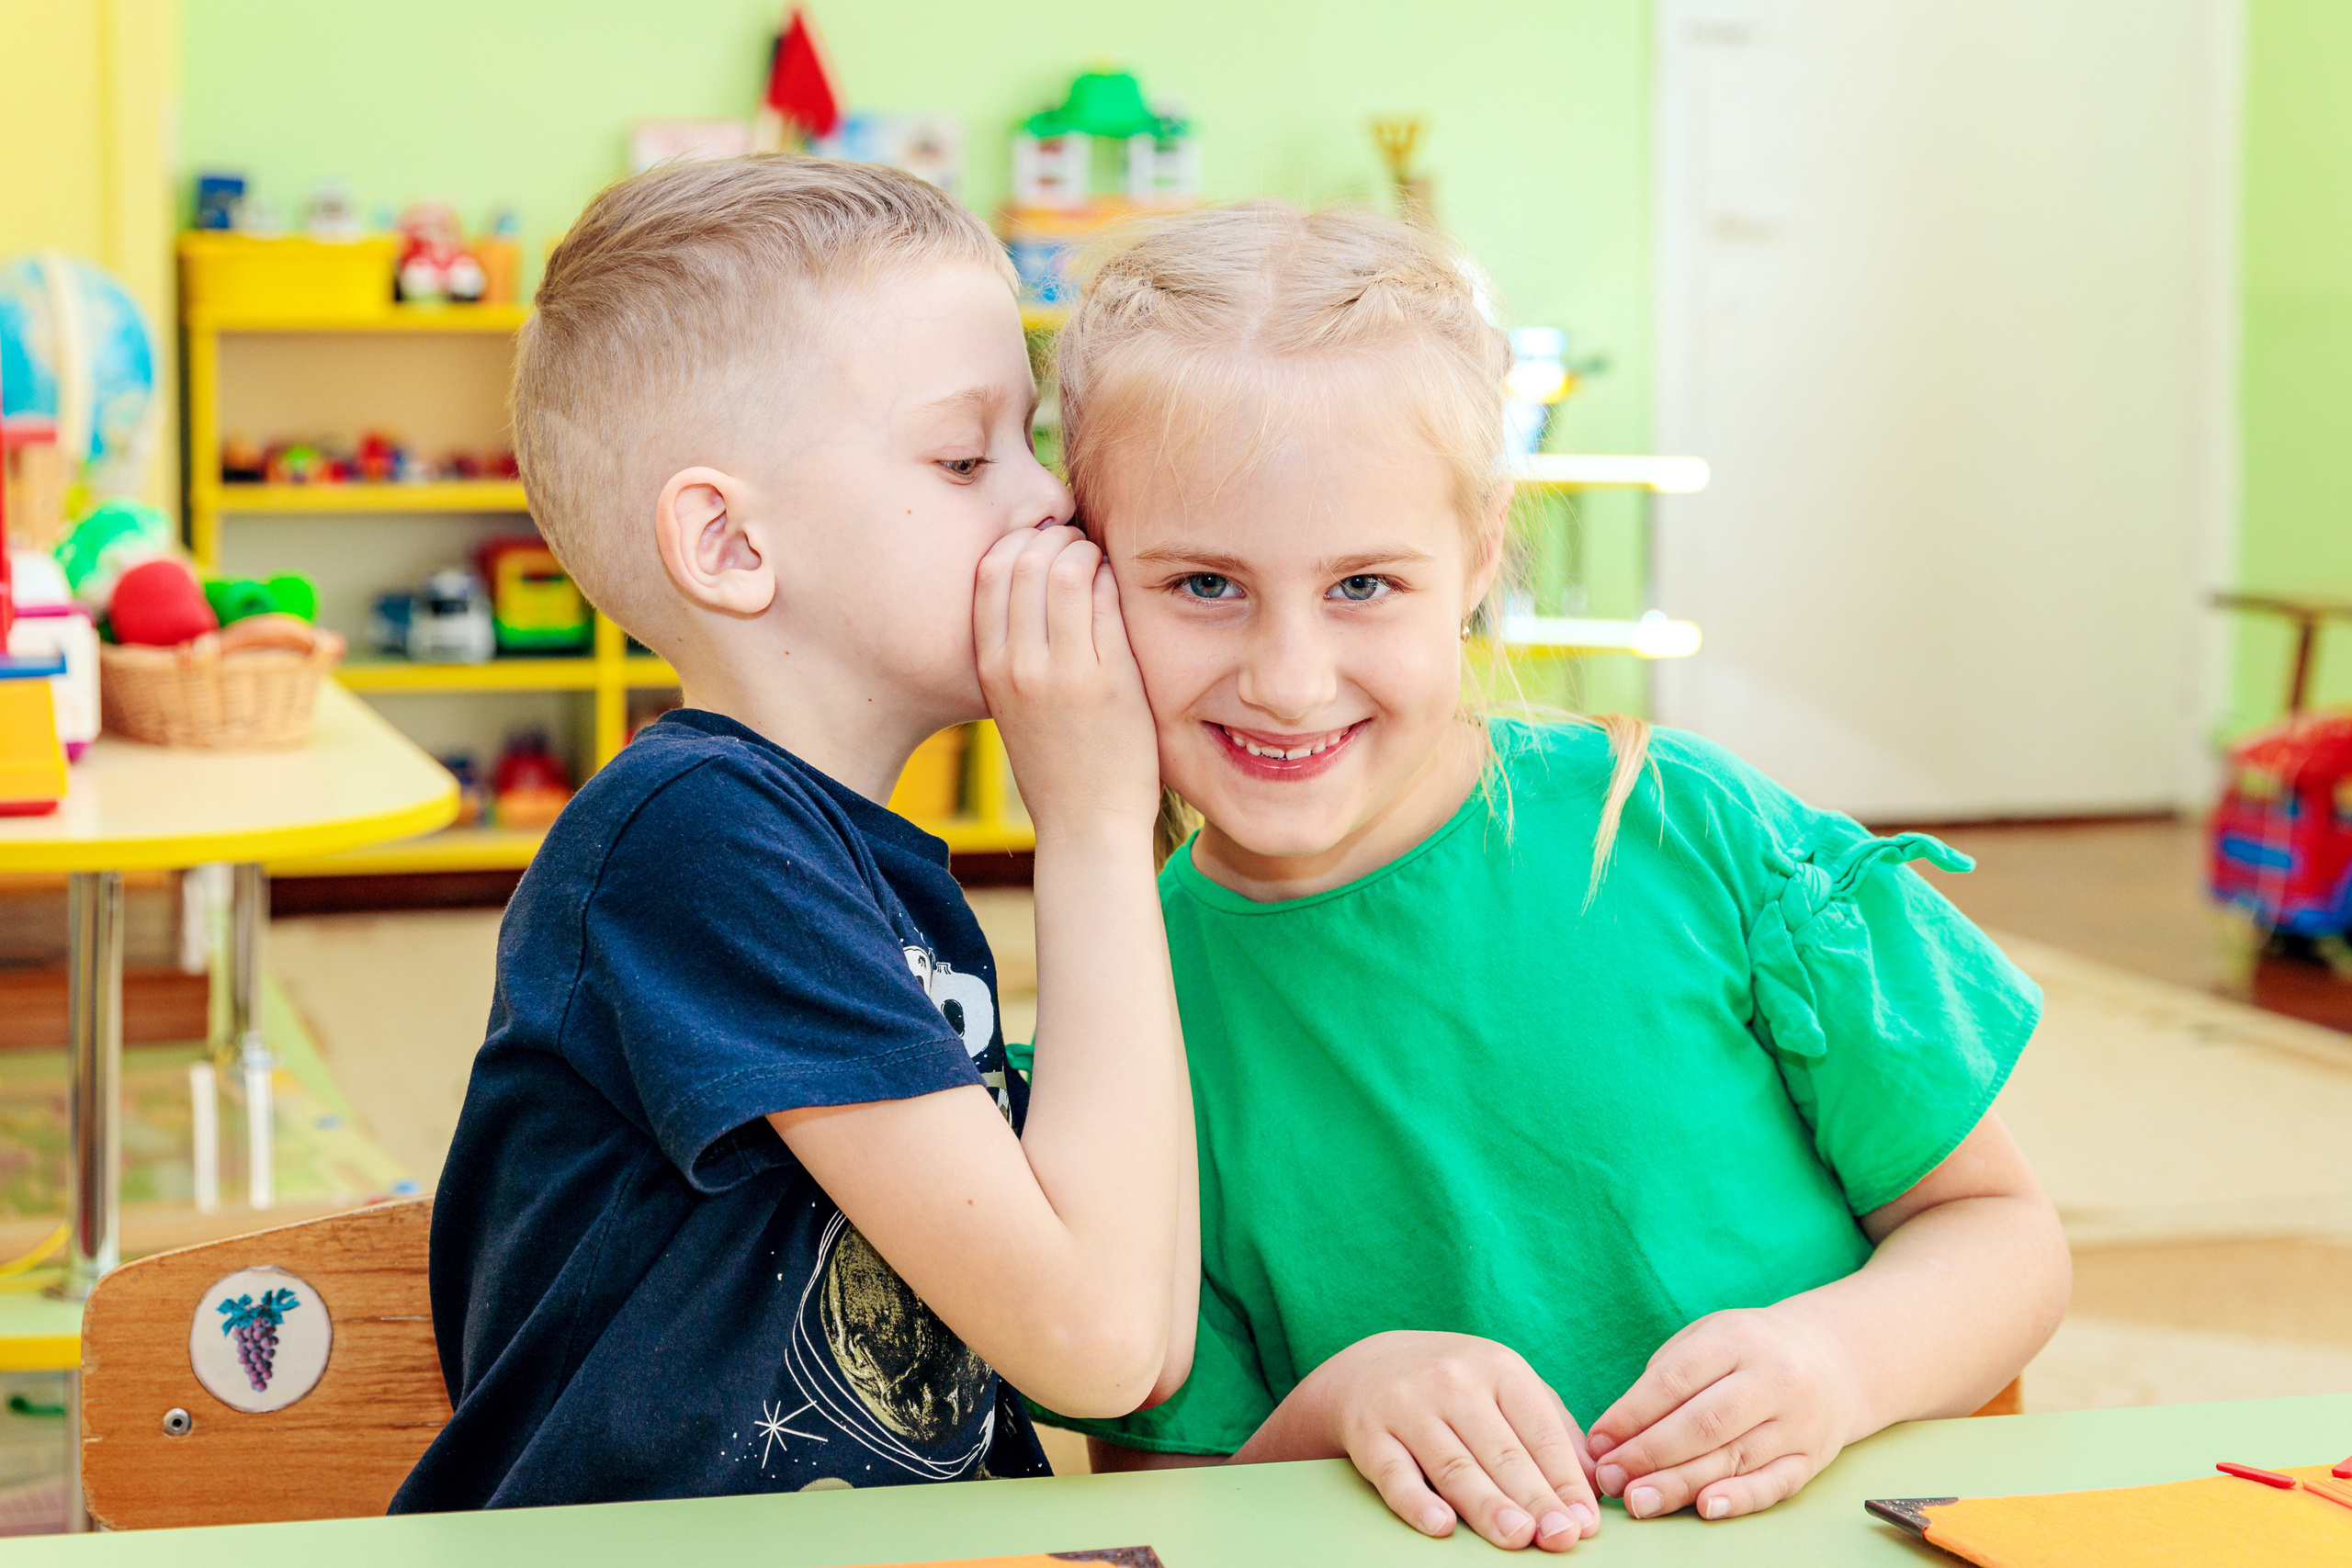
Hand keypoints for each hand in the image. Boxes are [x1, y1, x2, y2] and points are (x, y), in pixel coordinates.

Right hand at [974, 524, 1158, 836]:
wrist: (1086, 825)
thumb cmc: (1053, 763)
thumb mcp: (1009, 703)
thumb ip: (1011, 649)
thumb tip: (1027, 584)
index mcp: (989, 668)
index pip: (988, 571)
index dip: (1018, 542)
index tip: (1041, 545)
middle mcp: (1019, 666)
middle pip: (1026, 561)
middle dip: (1054, 537)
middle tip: (1075, 544)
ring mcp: (1065, 673)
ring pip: (1068, 572)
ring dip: (1087, 552)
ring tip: (1098, 561)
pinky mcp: (1112, 680)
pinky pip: (1110, 603)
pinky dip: (1114, 581)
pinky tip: (1119, 589)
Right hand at [1288, 1331, 1600, 1551]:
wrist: (1368, 1366)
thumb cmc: (1456, 1386)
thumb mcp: (1505, 1386)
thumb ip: (1551, 1429)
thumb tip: (1593, 1485)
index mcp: (1498, 1368)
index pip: (1540, 1431)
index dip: (1564, 1479)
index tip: (1584, 1522)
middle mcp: (1453, 1382)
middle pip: (1502, 1452)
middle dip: (1535, 1498)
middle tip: (1560, 1536)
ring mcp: (1408, 1406)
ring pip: (1454, 1466)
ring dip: (1487, 1505)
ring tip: (1516, 1537)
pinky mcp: (1370, 1434)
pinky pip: (1395, 1473)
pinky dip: (1416, 1502)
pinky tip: (1440, 1525)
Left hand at [1586, 1305, 1860, 1521]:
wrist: (1832, 1359)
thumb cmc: (1748, 1350)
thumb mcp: (1707, 1339)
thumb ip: (1664, 1378)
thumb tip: (1615, 1433)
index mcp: (1736, 1339)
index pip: (1675, 1380)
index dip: (1631, 1414)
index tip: (1598, 1442)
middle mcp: (1772, 1379)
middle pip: (1703, 1424)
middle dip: (1649, 1455)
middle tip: (1611, 1479)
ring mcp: (1797, 1421)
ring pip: (1733, 1458)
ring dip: (1679, 1484)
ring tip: (1638, 1500)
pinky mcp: (1812, 1458)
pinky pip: (1773, 1484)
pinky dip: (1738, 1498)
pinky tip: (1704, 1507)